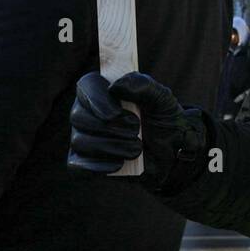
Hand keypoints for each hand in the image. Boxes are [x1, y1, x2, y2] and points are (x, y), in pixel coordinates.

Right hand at [69, 72, 205, 190]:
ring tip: (137, 148)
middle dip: (109, 127)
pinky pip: (77, 165)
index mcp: (104, 90)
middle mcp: (88, 112)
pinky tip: (119, 163)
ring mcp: (84, 137)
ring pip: (79, 141)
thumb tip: (114, 86)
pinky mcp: (86, 161)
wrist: (172, 150)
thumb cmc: (163, 119)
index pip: (86, 85)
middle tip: (136, 130)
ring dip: (111, 146)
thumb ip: (143, 86)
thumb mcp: (162, 99)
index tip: (116, 114)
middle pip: (78, 116)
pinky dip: (98, 165)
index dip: (97, 99)